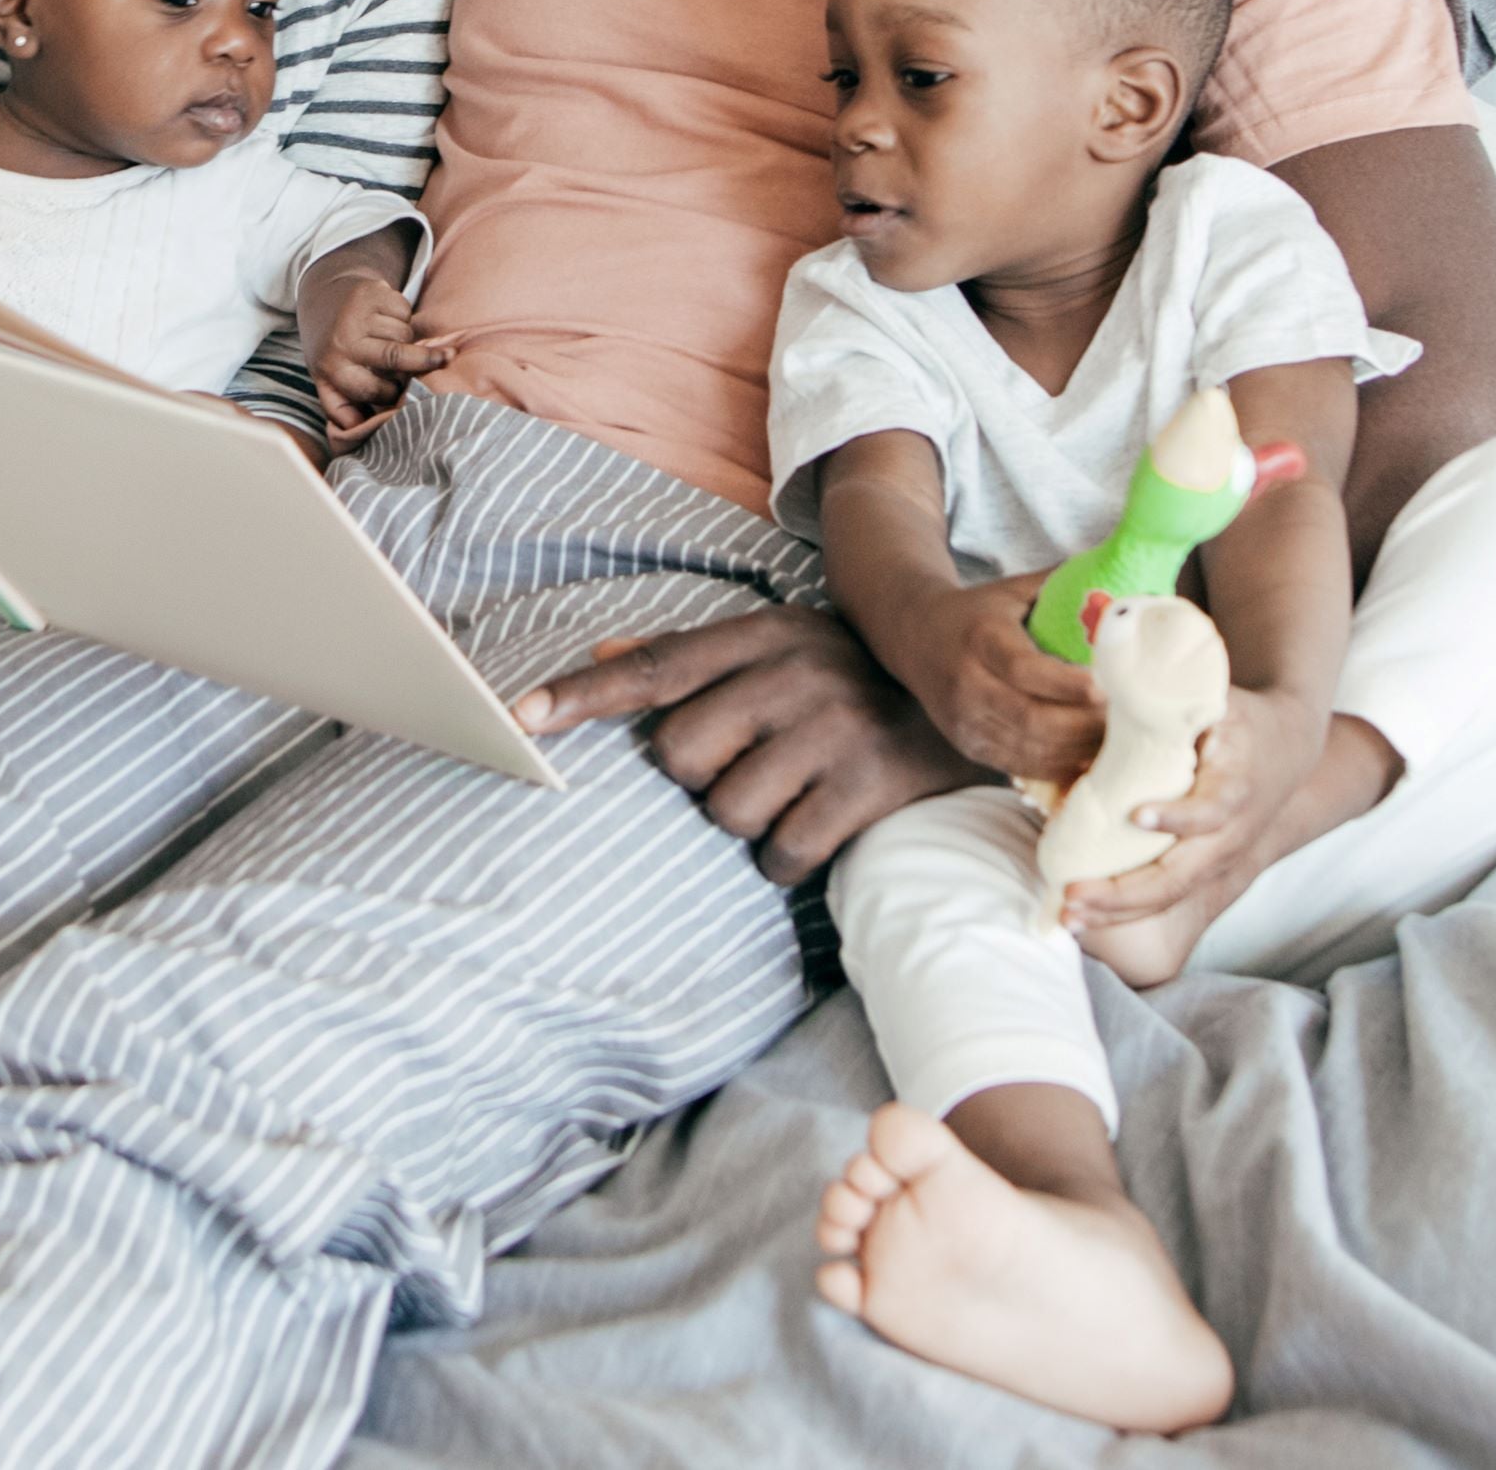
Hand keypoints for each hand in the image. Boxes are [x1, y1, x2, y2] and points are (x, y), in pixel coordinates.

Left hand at [302, 231, 438, 445]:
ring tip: (402, 342)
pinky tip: (393, 320)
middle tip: (446, 360)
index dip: (391, 394)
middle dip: (424, 360)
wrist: (324, 300)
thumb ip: (343, 407)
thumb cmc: (334, 351)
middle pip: (394, 355)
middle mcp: (342, 340)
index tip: (401, 394)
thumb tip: (359, 433)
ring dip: (410, 338)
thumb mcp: (328, 381)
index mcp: (331, 368)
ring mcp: (356, 313)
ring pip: (403, 331)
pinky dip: (405, 316)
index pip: (372, 388)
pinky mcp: (371, 292)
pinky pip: (404, 309)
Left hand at [510, 605, 979, 884]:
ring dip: (749, 822)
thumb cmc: (853, 677)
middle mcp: (792, 673)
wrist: (975, 694)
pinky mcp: (866, 784)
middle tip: (750, 767)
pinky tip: (816, 830)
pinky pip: (782, 853)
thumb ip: (692, 654)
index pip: (655, 668)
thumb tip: (600, 651)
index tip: (520, 717)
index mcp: (763, 635)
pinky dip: (787, 860)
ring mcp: (831, 728)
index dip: (582, 694)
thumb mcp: (781, 642)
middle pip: (679, 755)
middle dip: (700, 779)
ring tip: (791, 795)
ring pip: (726, 812)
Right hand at [874, 571, 1105, 792]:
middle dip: (1083, 726)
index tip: (1105, 687)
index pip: (1023, 669)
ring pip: (1029, 749)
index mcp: (981, 639)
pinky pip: (1021, 766)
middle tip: (1127, 719)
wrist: (915, 637)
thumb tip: (1121, 570)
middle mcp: (968, 685)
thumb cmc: (977, 612)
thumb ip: (1060, 583)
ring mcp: (966, 722)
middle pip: (1030, 718)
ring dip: (1077, 751)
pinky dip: (1059, 767)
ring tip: (1118, 742)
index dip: (1065, 684)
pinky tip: (1090, 759)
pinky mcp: (970, 747)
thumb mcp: (1012, 589)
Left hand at [1058, 683, 1333, 939]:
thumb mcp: (1215, 700)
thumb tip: (1097, 698)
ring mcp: (1219, 860)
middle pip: (1182, 875)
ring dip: (1115, 910)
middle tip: (1073, 892)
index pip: (1212, 809)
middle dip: (1125, 892)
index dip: (1177, 816)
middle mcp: (1230, 833)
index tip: (1136, 814)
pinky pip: (1163, 899)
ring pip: (1169, 896)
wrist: (1287, 748)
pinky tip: (1078, 915)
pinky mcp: (1203, 872)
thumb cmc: (1238, 718)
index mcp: (1236, 785)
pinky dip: (1120, 911)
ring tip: (1067, 915)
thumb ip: (1169, 705)